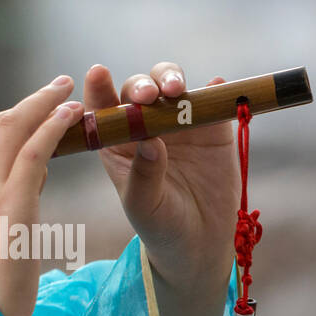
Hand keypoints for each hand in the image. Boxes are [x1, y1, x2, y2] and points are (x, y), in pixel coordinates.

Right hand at [0, 76, 82, 315]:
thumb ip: (1, 196)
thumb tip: (36, 171)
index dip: (8, 116)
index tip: (34, 109)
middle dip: (30, 102)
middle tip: (58, 86)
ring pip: (14, 130)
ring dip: (44, 105)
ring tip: (70, 91)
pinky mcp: (10, 203)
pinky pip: (33, 152)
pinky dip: (53, 128)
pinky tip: (72, 116)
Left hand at [82, 63, 238, 293]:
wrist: (199, 243)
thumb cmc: (158, 223)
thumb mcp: (142, 204)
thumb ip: (143, 173)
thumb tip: (150, 139)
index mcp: (116, 139)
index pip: (102, 106)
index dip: (99, 86)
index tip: (98, 72)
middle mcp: (145, 124)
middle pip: (140, 89)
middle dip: (142, 85)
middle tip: (149, 95)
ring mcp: (180, 123)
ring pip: (174, 86)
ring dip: (172, 79)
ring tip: (175, 90)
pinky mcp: (213, 128)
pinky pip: (214, 102)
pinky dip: (216, 91)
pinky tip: (217, 86)